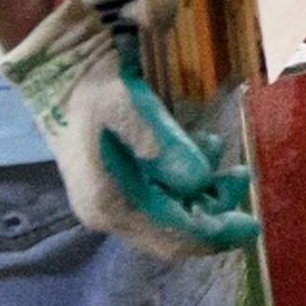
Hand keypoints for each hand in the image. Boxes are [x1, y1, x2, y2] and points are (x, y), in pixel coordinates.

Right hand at [0, 0, 258, 258]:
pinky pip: (158, 197)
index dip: (218, 233)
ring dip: (201, 188)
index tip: (253, 224)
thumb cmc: (90, 86)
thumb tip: (200, 180)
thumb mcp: (129, 107)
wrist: (52, 70)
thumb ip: (165, 146)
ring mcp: (108, 201)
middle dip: (214, 207)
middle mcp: (108, 212)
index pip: (175, 235)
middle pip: (175, 231)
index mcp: (111, 202)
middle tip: (240, 172)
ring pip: (169, 214)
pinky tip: (195, 144)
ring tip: (215, 144)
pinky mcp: (112, 185)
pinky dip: (184, 179)